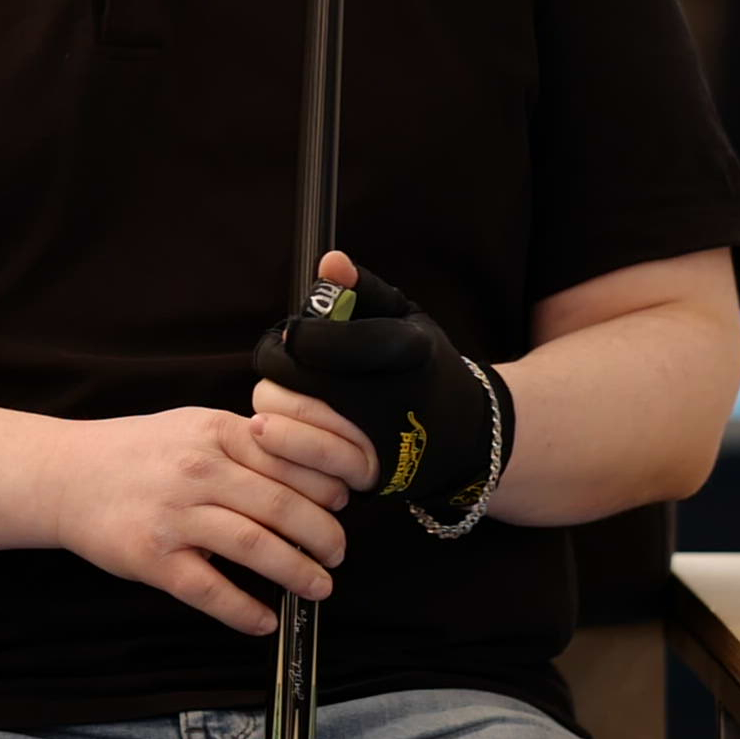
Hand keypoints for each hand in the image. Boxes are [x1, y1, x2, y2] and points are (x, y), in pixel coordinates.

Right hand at [39, 405, 348, 636]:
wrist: (64, 476)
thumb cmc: (136, 453)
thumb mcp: (193, 427)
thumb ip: (246, 444)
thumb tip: (312, 474)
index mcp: (215, 433)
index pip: (291, 460)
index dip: (327, 489)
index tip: (341, 507)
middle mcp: (197, 471)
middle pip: (283, 506)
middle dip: (323, 535)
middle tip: (337, 553)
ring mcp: (174, 516)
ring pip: (255, 547)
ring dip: (297, 572)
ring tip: (318, 586)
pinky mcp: (152, 559)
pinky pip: (210, 590)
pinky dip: (244, 610)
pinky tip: (264, 620)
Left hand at [252, 252, 514, 537]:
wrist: (467, 434)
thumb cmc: (423, 366)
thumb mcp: (405, 318)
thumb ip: (364, 290)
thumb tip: (329, 261)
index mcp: (397, 348)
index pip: (308, 340)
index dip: (292, 337)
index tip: (295, 338)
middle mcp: (385, 396)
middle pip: (281, 381)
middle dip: (276, 375)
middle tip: (286, 374)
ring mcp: (374, 442)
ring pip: (281, 424)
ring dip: (272, 415)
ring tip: (278, 410)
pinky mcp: (365, 477)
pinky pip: (303, 467)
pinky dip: (288, 453)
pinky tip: (292, 443)